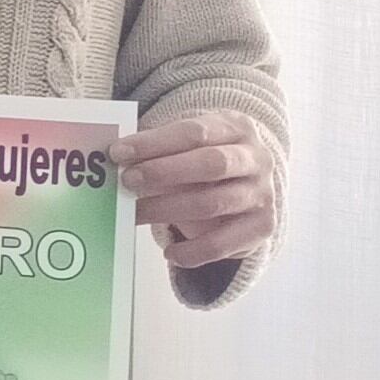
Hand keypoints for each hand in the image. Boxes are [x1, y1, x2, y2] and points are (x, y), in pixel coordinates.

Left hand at [110, 112, 279, 269]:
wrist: (248, 182)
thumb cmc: (203, 157)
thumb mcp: (187, 144)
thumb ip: (157, 148)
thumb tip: (115, 158)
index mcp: (235, 128)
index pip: (193, 132)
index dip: (154, 143)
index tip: (117, 153)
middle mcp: (256, 159)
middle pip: (211, 164)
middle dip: (164, 172)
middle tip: (127, 181)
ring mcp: (263, 194)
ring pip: (214, 203)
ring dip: (168, 210)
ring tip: (136, 214)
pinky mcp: (263, 227)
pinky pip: (227, 243)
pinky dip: (195, 250)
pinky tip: (170, 252)